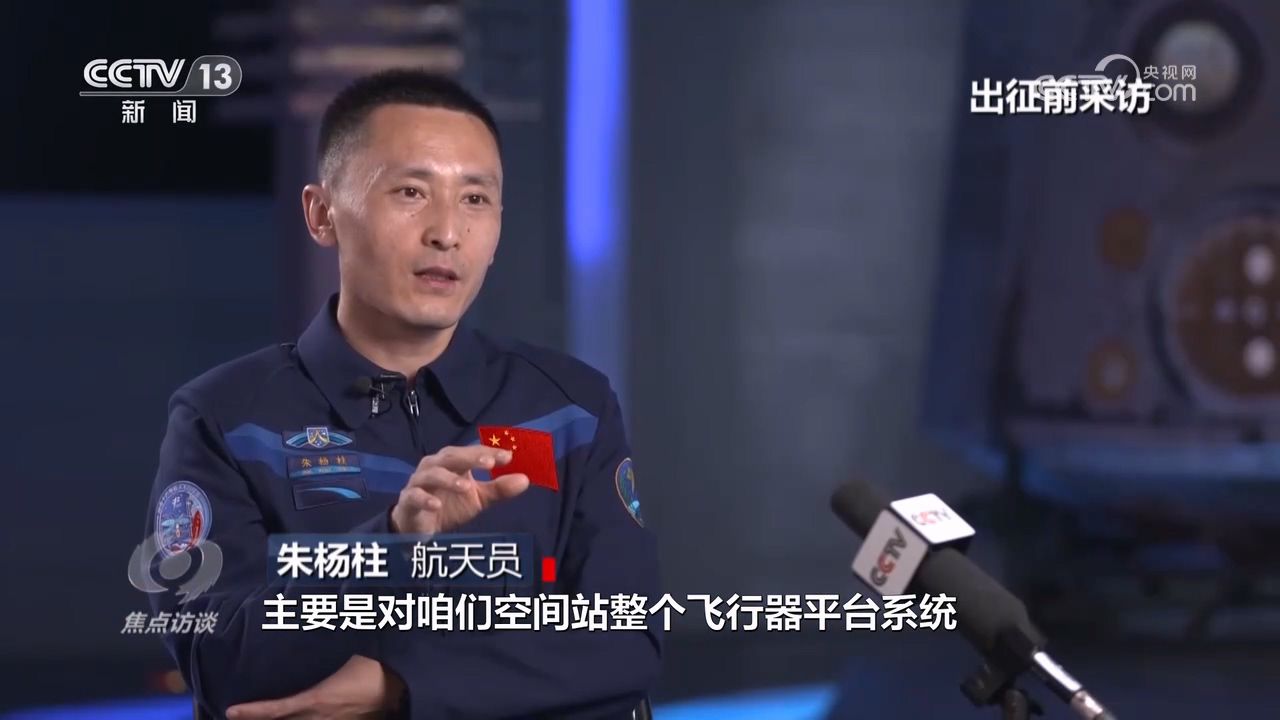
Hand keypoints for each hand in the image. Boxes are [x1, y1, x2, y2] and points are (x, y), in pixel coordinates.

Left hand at [225, 655, 402, 719]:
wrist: (401, 685)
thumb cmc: (374, 665)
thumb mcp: (345, 653)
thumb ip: (320, 653)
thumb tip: (305, 635)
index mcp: (318, 699)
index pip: (277, 710)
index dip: (252, 713)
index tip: (232, 711)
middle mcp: (320, 718)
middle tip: (237, 718)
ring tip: (259, 719)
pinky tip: (296, 718)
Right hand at [391, 445, 529, 533]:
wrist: (419, 528)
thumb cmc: (449, 506)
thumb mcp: (477, 499)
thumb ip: (499, 489)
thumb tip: (525, 479)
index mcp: (452, 462)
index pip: (471, 452)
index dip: (488, 452)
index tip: (508, 456)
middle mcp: (434, 466)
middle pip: (451, 456)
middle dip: (470, 457)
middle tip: (490, 463)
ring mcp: (419, 482)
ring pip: (431, 473)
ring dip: (449, 479)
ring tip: (466, 486)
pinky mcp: (408, 500)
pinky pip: (414, 496)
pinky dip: (425, 498)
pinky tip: (437, 504)